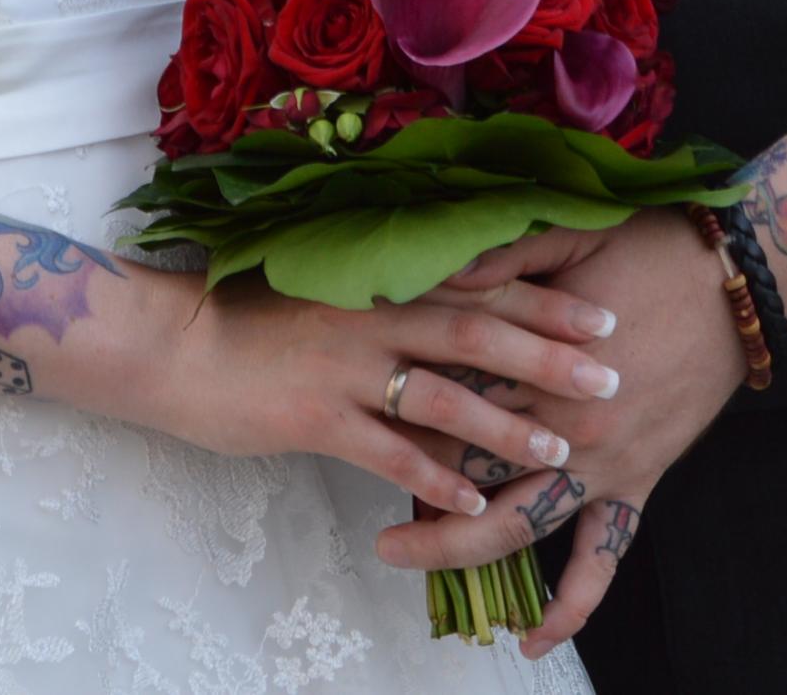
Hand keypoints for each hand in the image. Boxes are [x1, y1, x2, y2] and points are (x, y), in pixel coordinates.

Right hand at [92, 264, 624, 520]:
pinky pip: (389, 453)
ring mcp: (346, 369)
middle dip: (549, 358)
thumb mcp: (328, 290)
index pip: (479, 284)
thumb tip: (452, 301)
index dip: (544, 301)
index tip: (603, 315)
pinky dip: (435, 479)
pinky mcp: (317, 418)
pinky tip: (472, 503)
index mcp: (380, 282)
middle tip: (610, 378)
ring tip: (558, 450)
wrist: (176, 346)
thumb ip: (390, 297)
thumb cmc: (252, 317)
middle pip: (478, 334)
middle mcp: (373, 319)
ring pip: (443, 398)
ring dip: (505, 426)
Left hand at [379, 208, 745, 656]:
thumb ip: (501, 258)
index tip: (360, 394)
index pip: (450, 394)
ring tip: (394, 550)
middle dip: (403, 468)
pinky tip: (532, 640)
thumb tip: (433, 269)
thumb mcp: (570, 233)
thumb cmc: (652, 249)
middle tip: (352, 464)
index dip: (399, 397)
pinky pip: (601, 560)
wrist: (736, 283)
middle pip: (464, 463)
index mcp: (543, 366)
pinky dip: (569, 605)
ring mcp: (602, 466)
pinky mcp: (637, 484)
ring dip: (451, 546)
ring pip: (512, 525)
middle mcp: (566, 429)